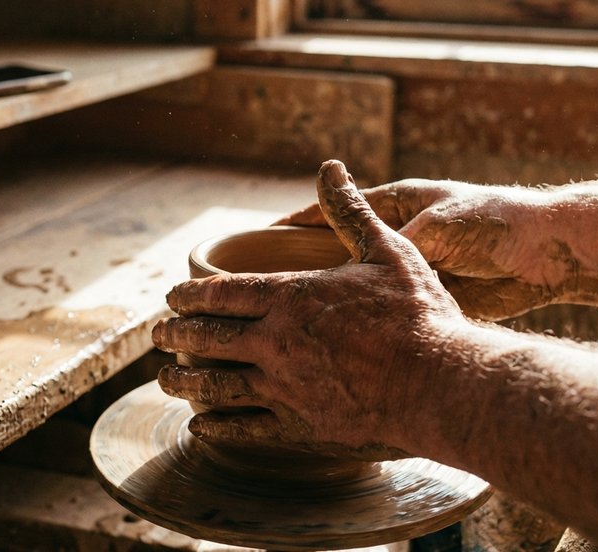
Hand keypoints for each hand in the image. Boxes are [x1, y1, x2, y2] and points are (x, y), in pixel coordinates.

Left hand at [152, 160, 466, 457]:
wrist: (441, 383)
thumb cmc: (417, 314)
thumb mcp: (385, 250)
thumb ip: (348, 211)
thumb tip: (331, 167)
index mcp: (290, 298)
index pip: (219, 294)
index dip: (187, 296)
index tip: (170, 298)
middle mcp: (276, 343)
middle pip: (206, 339)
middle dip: (174, 336)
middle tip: (156, 337)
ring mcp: (284, 389)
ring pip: (215, 387)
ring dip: (183, 383)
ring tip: (164, 380)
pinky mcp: (300, 427)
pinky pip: (244, 430)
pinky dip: (216, 428)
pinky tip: (199, 427)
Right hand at [277, 179, 597, 319]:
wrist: (542, 254)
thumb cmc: (491, 224)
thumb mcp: (437, 226)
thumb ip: (394, 238)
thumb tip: (355, 260)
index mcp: (392, 206)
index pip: (329, 213)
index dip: (292, 225)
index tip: (257, 239)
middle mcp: (391, 237)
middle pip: (333, 252)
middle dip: (299, 267)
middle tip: (262, 286)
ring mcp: (402, 270)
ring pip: (350, 284)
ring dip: (324, 297)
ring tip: (284, 317)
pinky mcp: (417, 297)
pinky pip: (375, 308)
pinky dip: (353, 319)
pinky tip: (329, 335)